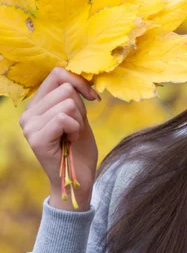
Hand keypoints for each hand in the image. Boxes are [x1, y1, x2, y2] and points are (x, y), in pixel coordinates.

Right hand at [19, 67, 100, 209]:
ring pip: (67, 103)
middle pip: (65, 88)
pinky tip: (71, 141)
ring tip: (72, 135)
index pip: (57, 74)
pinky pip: (64, 118)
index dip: (79, 82)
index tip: (91, 98)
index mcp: (37, 105)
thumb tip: (80, 74)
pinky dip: (76, 128)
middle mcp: (28, 114)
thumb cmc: (80, 147)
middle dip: (81, 107)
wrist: (79, 178)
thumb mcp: (79, 115)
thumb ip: (74, 96)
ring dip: (79, 120)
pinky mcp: (36, 138)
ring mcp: (29, 126)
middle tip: (75, 127)